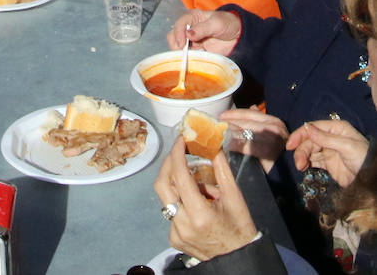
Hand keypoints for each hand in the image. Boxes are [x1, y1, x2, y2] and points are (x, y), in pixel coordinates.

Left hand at [154, 137, 257, 260]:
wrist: (238, 260)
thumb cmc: (239, 228)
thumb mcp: (234, 197)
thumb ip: (221, 169)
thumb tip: (213, 144)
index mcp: (200, 214)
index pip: (180, 176)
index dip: (177, 154)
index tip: (181, 140)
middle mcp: (183, 224)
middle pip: (161, 185)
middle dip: (168, 164)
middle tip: (179, 153)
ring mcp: (176, 233)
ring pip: (166, 198)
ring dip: (176, 184)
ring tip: (196, 185)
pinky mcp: (173, 239)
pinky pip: (171, 212)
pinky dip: (180, 201)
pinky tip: (196, 206)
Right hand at [168, 9, 241, 55]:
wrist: (238, 36)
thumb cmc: (228, 24)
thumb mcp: (217, 23)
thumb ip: (202, 28)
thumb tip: (188, 34)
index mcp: (193, 17)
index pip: (180, 24)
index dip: (178, 33)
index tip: (181, 44)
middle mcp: (189, 28)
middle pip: (174, 36)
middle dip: (176, 44)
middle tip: (182, 53)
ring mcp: (192, 41)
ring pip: (178, 47)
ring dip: (180, 53)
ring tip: (188, 58)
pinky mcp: (196, 51)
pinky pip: (186, 55)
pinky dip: (187, 59)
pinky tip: (192, 60)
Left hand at [220, 107, 288, 172]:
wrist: (289, 175)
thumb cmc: (280, 154)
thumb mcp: (274, 133)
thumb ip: (262, 121)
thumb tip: (253, 107)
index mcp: (275, 122)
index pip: (249, 113)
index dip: (233, 114)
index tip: (221, 116)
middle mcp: (274, 128)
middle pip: (244, 122)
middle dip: (228, 123)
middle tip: (216, 126)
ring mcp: (271, 139)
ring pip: (243, 132)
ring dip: (229, 133)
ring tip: (218, 134)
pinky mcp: (267, 151)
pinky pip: (245, 146)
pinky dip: (234, 145)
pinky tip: (226, 146)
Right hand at [287, 120, 368, 186]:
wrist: (372, 181)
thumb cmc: (363, 158)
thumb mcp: (346, 146)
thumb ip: (325, 138)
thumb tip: (306, 127)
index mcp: (336, 129)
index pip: (314, 127)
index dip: (300, 134)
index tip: (290, 144)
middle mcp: (330, 137)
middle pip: (309, 140)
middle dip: (302, 150)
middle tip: (299, 163)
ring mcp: (329, 150)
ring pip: (309, 150)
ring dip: (302, 157)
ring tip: (300, 167)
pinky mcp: (328, 163)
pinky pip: (313, 160)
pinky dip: (306, 163)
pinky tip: (303, 168)